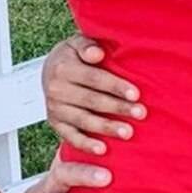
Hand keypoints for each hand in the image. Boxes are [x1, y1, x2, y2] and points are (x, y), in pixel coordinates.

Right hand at [42, 34, 146, 153]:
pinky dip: (86, 144)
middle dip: (118, 108)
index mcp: (64, 68)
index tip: (136, 94)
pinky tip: (103, 149)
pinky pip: (71, 136)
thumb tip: (97, 53)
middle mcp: (56, 90)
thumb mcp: (78, 43)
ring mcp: (55, 109)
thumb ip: (88, 45)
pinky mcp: (55, 123)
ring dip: (107, 128)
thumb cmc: (75, 55)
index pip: (94, 79)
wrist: (51, 69)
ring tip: (128, 133)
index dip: (116, 86)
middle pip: (92, 101)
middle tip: (141, 114)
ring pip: (84, 120)